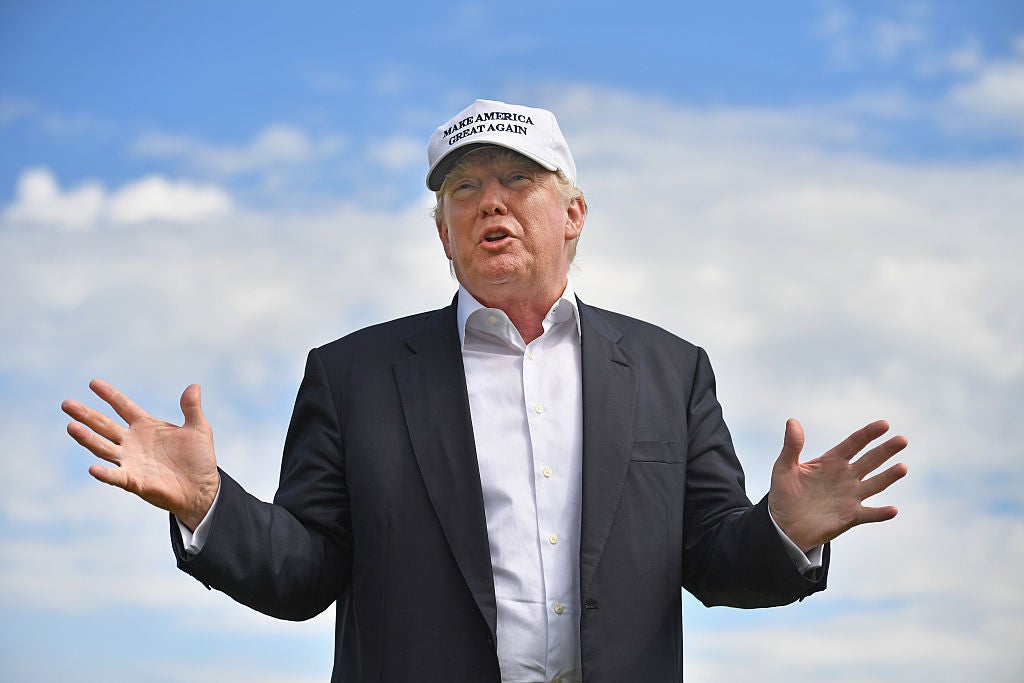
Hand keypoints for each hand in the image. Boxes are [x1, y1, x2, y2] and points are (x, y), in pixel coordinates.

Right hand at [62, 379, 220, 530]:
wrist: (203, 489)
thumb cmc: (199, 459)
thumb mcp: (199, 429)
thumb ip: (192, 409)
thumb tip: (194, 386)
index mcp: (146, 426)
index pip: (123, 406)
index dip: (110, 395)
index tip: (93, 383)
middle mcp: (133, 442)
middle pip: (104, 425)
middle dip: (86, 415)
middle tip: (67, 404)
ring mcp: (131, 461)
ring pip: (103, 447)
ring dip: (87, 438)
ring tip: (71, 426)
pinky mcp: (134, 481)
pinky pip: (116, 476)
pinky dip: (105, 473)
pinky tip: (93, 468)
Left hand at [767, 418, 907, 551]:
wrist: (785, 524)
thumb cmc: (784, 493)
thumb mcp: (784, 468)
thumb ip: (791, 446)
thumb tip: (792, 421)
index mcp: (832, 461)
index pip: (854, 444)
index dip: (868, 434)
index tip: (884, 424)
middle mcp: (846, 476)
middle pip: (870, 460)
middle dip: (885, 450)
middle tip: (902, 440)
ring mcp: (851, 496)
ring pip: (875, 484)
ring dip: (889, 476)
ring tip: (902, 467)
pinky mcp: (851, 516)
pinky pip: (869, 514)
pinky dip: (881, 513)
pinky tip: (892, 510)